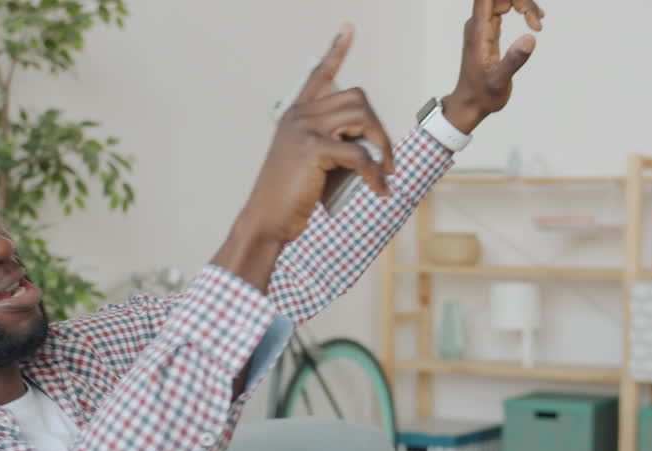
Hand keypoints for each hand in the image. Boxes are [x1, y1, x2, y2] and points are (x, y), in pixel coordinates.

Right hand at [234, 24, 394, 245]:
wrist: (266, 221)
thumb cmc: (290, 199)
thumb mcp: (309, 164)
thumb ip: (332, 145)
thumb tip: (370, 145)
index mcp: (296, 116)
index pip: (319, 75)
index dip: (336, 51)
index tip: (348, 28)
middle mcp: (299, 116)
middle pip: (357, 99)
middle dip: (378, 128)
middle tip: (385, 158)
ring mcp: (303, 129)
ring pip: (361, 118)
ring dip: (381, 145)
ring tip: (384, 171)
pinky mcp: (311, 149)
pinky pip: (359, 153)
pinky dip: (374, 173)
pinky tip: (378, 189)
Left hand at [444, 0, 543, 133]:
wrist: (470, 104)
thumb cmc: (482, 95)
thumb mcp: (500, 81)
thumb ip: (513, 60)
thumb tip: (531, 37)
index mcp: (478, 30)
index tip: (525, 8)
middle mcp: (478, 23)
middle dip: (522, 1)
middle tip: (537, 22)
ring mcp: (483, 26)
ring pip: (504, 0)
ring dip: (524, 5)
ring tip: (538, 24)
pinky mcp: (489, 30)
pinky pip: (504, 8)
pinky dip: (521, 10)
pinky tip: (535, 21)